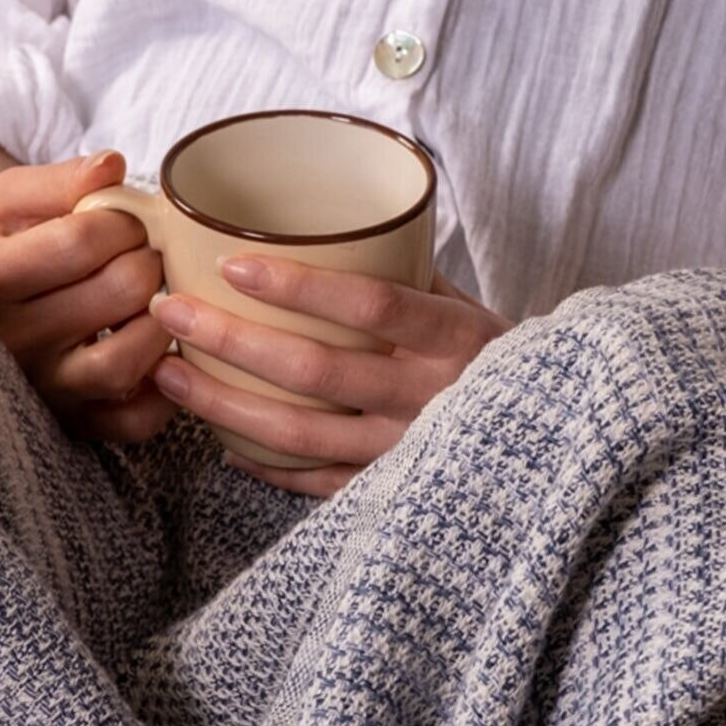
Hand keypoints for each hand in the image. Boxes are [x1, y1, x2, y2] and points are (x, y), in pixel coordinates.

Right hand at [0, 152, 175, 441]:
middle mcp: (12, 341)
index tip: (131, 224)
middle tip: (151, 260)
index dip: (125, 223)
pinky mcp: (83, 425)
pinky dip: (166, 390)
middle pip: (116, 292)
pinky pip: (139, 420)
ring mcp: (49, 389)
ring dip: (163, 324)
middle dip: (150, 264)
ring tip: (161, 302)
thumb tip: (112, 167)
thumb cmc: (18, 250)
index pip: (79, 241)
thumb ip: (61, 181)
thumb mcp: (15, 203)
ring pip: (127, 361)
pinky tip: (165, 355)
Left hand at [148, 259, 511, 494]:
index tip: (235, 264)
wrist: (555, 443)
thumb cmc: (501, 361)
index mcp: (454, 341)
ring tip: (169, 378)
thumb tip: (325, 232)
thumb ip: (405, 278)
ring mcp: (407, 453)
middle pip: (317, 374)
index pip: (372, 308)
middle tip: (172, 313)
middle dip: (233, 342)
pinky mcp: (394, 493)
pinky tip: (225, 444)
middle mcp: (429, 400)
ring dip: (227, 407)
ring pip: (303, 435)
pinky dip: (268, 465)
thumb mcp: (471, 309)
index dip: (301, 288)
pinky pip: (319, 483)